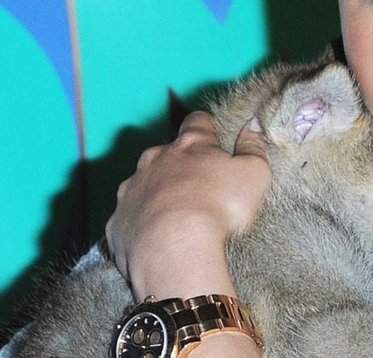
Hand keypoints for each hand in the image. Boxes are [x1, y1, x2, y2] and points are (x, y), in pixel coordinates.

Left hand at [105, 111, 271, 299]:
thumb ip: (254, 147)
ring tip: (176, 216)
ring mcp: (132, 189)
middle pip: (166, 152)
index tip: (213, 136)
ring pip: (143, 183)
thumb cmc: (219, 207)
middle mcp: (155, 160)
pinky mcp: (118, 220)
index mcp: (190, 146)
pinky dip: (142, 223)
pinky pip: (130, 217)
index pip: (197, 122)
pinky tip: (157, 239)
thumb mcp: (254, 174)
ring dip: (158, 192)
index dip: (206, 127)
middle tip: (199, 185)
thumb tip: (255, 124)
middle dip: (180, 163)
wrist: (172, 250)